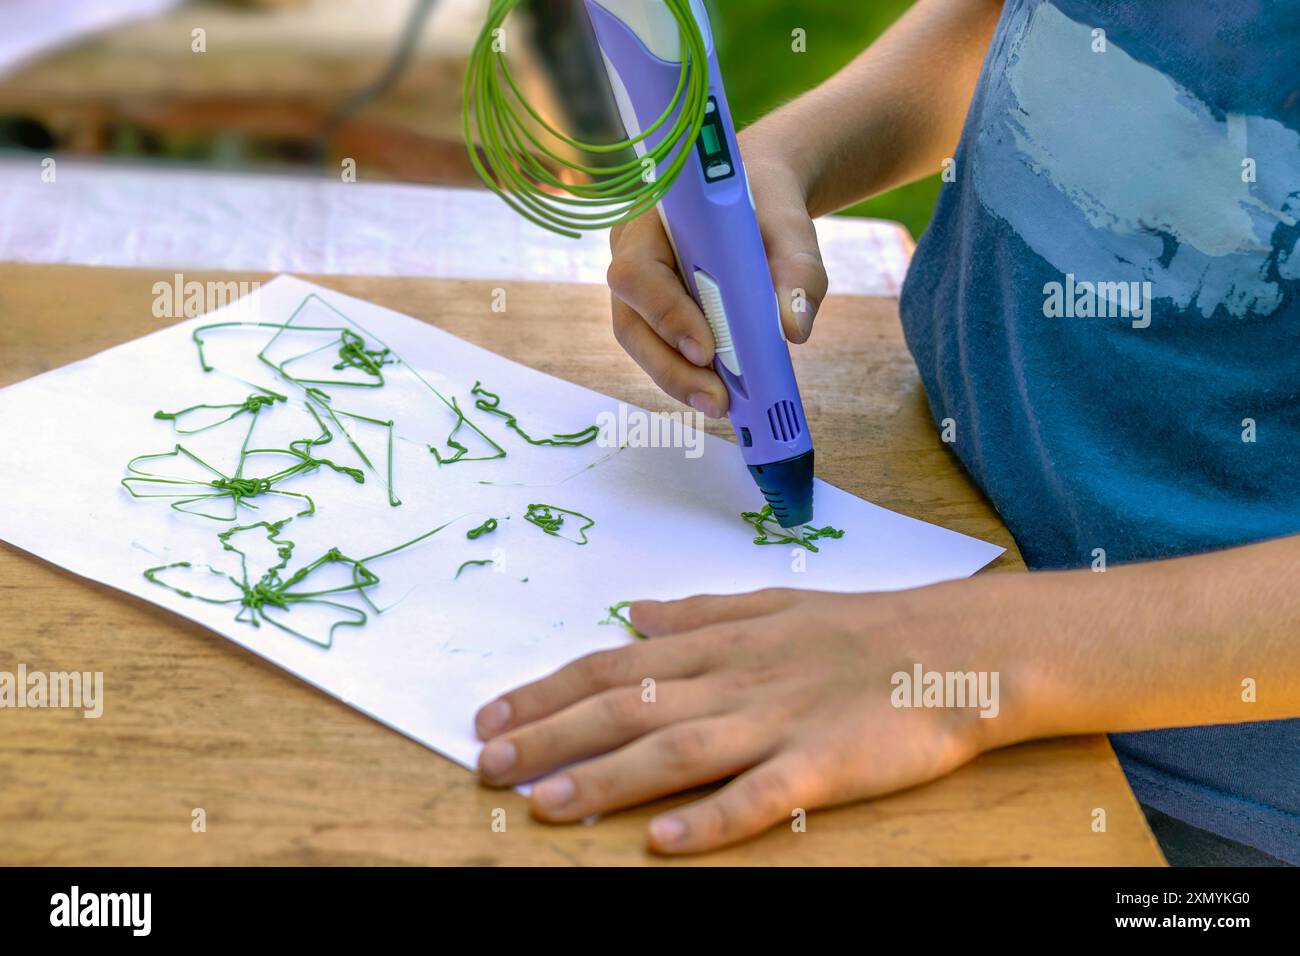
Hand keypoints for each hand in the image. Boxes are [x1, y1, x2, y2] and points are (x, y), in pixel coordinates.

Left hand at [474, 582, 1028, 853]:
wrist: (954, 645)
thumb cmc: (860, 626)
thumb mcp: (770, 604)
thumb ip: (697, 613)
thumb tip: (630, 613)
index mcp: (718, 644)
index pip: (613, 666)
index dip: (547, 691)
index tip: (491, 713)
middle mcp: (733, 680)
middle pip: (626, 708)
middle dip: (550, 735)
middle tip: (486, 764)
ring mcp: (777, 722)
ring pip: (675, 750)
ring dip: (606, 779)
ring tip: (545, 805)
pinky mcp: (822, 764)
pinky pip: (759, 797)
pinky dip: (710, 819)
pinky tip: (661, 842)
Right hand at [605, 144, 828, 419]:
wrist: (754, 196)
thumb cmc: (765, 203)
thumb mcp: (790, 226)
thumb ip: (798, 269)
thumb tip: (794, 329)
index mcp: (652, 219)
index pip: (640, 272)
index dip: (666, 315)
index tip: (707, 351)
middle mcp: (631, 254)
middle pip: (631, 322)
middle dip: (672, 368)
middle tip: (719, 401)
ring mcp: (638, 288)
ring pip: (642, 342)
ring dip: (681, 379)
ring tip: (725, 403)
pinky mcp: (653, 313)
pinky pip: (662, 348)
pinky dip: (691, 373)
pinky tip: (724, 391)